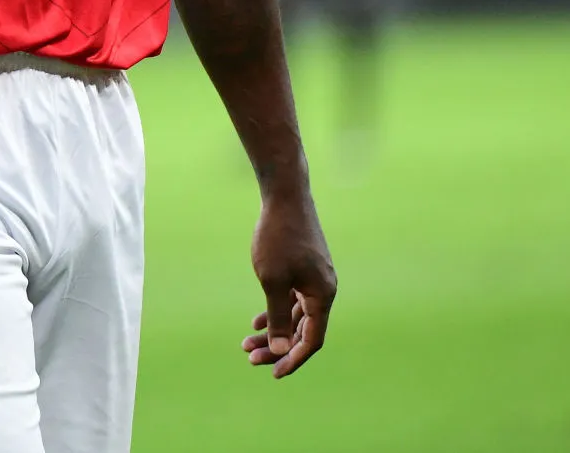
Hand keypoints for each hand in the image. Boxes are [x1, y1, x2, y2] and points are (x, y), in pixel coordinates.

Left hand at [241, 189, 335, 377]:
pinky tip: (257, 321)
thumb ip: (278, 317)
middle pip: (302, 330)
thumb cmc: (278, 237)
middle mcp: (323, 290)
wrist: (285, 196)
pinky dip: (277, 312)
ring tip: (246, 343)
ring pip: (295, 316)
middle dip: (277, 347)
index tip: (272, 373)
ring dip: (274, 331)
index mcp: (322, 296)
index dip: (292, 359)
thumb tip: (281, 350)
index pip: (311, 340)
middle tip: (249, 357)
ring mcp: (314, 279)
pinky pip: (293, 300)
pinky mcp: (305, 268)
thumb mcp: (272, 281)